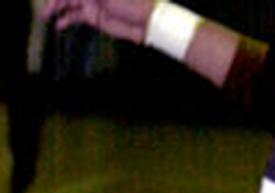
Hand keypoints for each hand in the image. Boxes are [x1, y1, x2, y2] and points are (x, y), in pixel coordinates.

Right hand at [40, 0, 156, 43]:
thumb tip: (76, 0)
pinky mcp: (93, 17)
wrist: (146, 22)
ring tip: (44, 15)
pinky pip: (75, 17)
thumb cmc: (132, 2)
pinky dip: (66, 20)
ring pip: (68, 4)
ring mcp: (91, 4)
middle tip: (43, 9)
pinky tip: (58, 24)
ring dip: (55, 8)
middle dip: (54, 0)